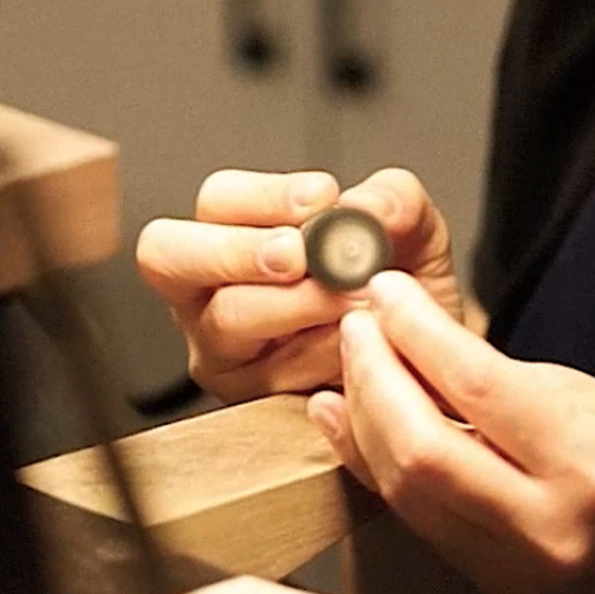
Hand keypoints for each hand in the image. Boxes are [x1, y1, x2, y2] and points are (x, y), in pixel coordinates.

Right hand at [136, 168, 461, 404]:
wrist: (427, 363)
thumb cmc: (402, 292)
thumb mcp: (412, 230)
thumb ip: (392, 201)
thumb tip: (361, 208)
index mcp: (238, 230)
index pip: (218, 200)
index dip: (264, 197)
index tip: (322, 200)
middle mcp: (211, 288)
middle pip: (167, 254)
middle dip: (238, 249)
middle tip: (299, 256)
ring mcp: (222, 347)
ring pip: (226, 318)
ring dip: (297, 304)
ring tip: (355, 299)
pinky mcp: (246, 397)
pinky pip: (267, 373)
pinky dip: (319, 353)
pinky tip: (353, 344)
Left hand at [308, 270, 594, 593]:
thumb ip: (504, 381)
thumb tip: (414, 343)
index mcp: (590, 464)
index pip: (478, 387)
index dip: (419, 331)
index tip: (388, 291)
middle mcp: (547, 523)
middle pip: (422, 449)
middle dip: (374, 376)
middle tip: (357, 324)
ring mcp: (514, 562)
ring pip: (404, 489)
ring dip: (363, 418)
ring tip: (352, 363)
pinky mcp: (487, 578)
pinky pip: (412, 514)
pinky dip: (373, 461)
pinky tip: (352, 418)